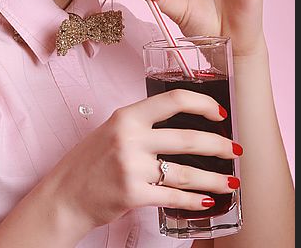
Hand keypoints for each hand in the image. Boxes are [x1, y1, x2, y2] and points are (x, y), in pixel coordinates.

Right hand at [44, 90, 241, 231]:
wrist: (65, 195)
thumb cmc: (90, 161)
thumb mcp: (113, 130)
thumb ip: (143, 124)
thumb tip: (183, 124)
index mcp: (127, 116)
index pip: (173, 101)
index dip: (202, 104)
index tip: (219, 113)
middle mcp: (130, 138)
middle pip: (187, 138)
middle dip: (219, 145)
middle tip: (235, 150)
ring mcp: (131, 167)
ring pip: (186, 172)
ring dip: (214, 178)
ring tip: (231, 181)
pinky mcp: (133, 194)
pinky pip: (173, 197)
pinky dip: (194, 200)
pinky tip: (207, 200)